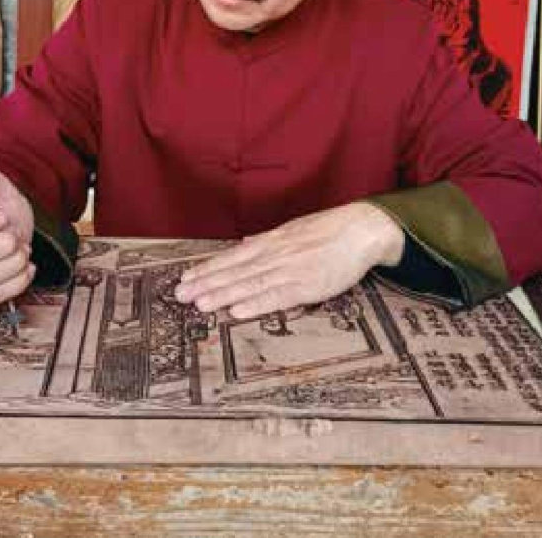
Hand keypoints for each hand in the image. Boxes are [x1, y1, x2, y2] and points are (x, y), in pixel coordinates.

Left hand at [174, 202, 404, 319]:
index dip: (208, 268)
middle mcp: (274, 255)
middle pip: (234, 271)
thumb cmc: (329, 231)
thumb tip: (244, 246)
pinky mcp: (308, 285)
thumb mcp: (293, 231)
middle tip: (180, 295)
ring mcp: (290, 270)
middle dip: (206, 284)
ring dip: (223, 295)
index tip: (185, 277)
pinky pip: (278, 297)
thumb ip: (268, 242)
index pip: (232, 257)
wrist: (362, 229)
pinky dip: (256, 304)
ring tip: (199, 304)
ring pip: (250, 285)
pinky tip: (237, 311)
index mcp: (271, 242)